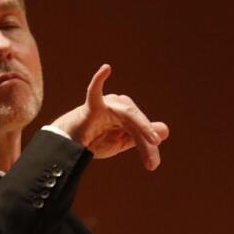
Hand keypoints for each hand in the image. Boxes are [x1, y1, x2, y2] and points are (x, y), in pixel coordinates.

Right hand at [50, 64, 169, 170]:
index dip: (148, 147)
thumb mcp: (120, 143)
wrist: (69, 147)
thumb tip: (164, 131)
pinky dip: (98, 79)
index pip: (142, 130)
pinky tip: (106, 69)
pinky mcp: (92, 106)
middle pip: (138, 123)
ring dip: (141, 129)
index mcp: (127, 116)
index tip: (152, 164)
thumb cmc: (93, 140)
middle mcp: (120, 107)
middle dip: (146, 143)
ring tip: (153, 142)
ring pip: (129, 115)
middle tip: (152, 164)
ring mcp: (107, 105)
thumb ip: (140, 138)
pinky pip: (94, 91)